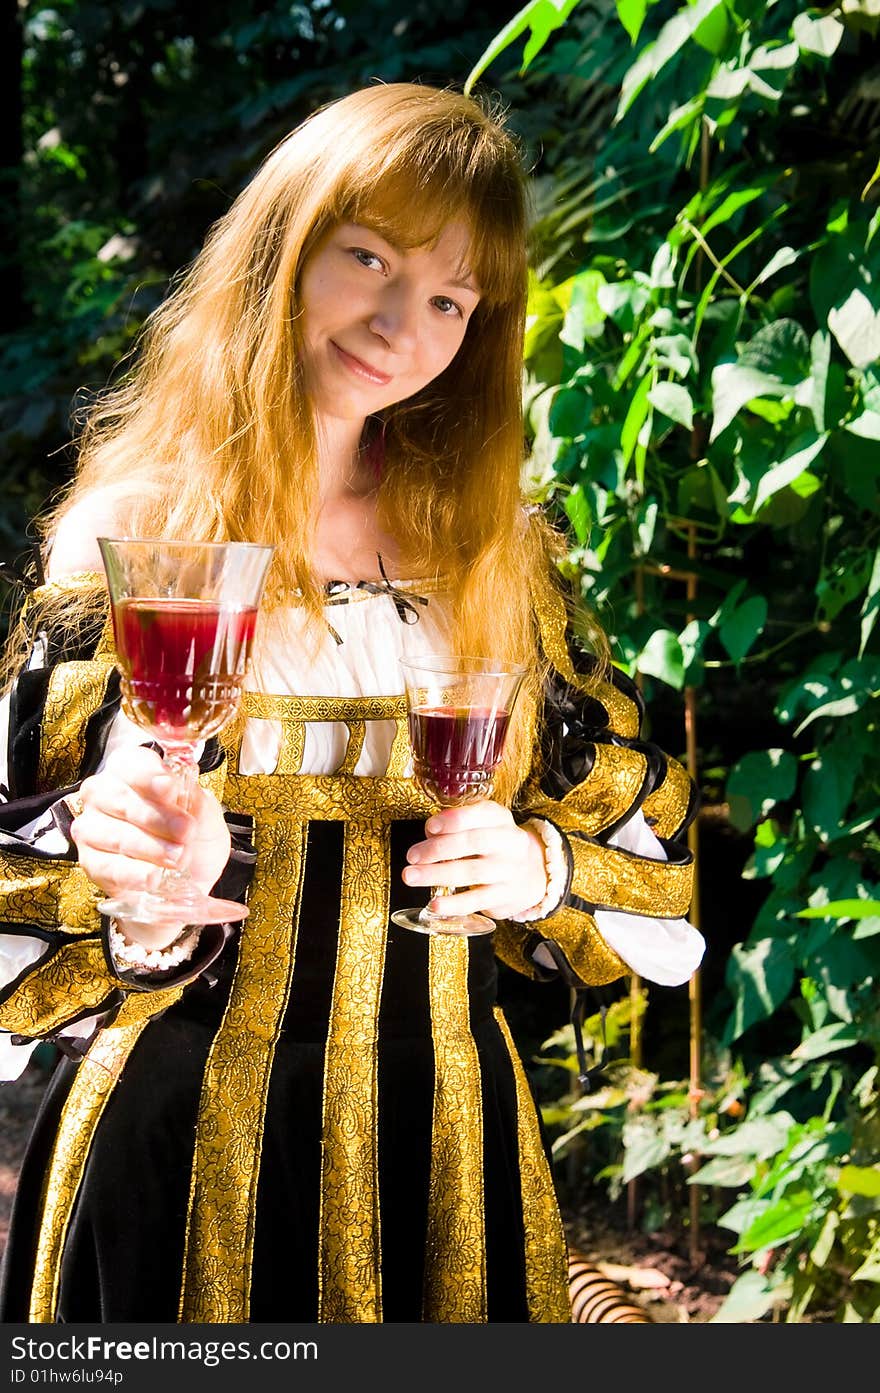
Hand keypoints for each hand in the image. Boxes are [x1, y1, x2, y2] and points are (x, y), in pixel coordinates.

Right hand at [70, 745, 230, 948]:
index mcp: (130, 771)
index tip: (170, 787)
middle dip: (157, 817)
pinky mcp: (91, 863)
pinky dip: (134, 874)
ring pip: (116, 836)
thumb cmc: (191, 835)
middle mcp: (103, 794)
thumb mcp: (205, 815)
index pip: (130, 764)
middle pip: (122, 799)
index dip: (149, 775)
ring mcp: (91, 828)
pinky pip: (109, 868)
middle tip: (186, 832)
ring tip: (179, 858)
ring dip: (151, 848)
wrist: (190, 877)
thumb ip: (198, 801)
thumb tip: (186, 791)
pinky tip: (153, 877)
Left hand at [403, 800, 546, 920]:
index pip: (481, 814)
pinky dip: (453, 903)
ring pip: (471, 872)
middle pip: (473, 842)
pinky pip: (476, 900)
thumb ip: (456, 826)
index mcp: (501, 819)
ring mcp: (508, 871)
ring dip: (437, 874)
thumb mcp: (483, 826)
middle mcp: (509, 843)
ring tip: (411, 876)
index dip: (454, 819)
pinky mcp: (504, 897)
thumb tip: (430, 833)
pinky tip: (434, 904)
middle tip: (412, 855)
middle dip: (438, 848)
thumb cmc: (494, 846)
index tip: (430, 826)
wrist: (531, 875)